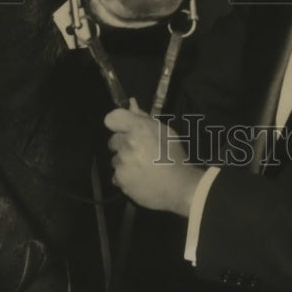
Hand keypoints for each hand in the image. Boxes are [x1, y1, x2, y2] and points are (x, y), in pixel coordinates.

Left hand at [105, 99, 202, 216]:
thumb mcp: (164, 132)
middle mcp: (126, 145)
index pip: (112, 118)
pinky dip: (125, 176)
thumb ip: (144, 118)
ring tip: (142, 166)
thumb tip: (131, 103)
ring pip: (115, 159)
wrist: (178, 187)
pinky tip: (139, 177)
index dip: (117, 122)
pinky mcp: (120, 180)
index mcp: (139, 129)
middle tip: (139, 150)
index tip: (125, 128)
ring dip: (124, 161)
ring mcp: (121, 164)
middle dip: (123, 143)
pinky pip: (116, 175)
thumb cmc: (174, 156)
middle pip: (113, 140)